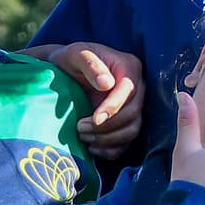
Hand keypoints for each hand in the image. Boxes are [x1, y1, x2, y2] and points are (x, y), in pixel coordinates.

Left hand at [50, 43, 145, 161]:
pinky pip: (127, 142)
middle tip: (81, 129)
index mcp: (130, 67)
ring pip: (133, 130)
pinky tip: (93, 149)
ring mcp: (134, 106)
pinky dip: (112, 150)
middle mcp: (138, 87)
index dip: (114, 107)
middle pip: (133, 113)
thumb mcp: (75, 55)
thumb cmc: (71, 60)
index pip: (129, 91)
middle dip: (108, 127)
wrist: (66, 72)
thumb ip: (90, 64)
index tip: (94, 119)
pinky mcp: (127, 122)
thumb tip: (106, 84)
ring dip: (109, 140)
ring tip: (84, 138)